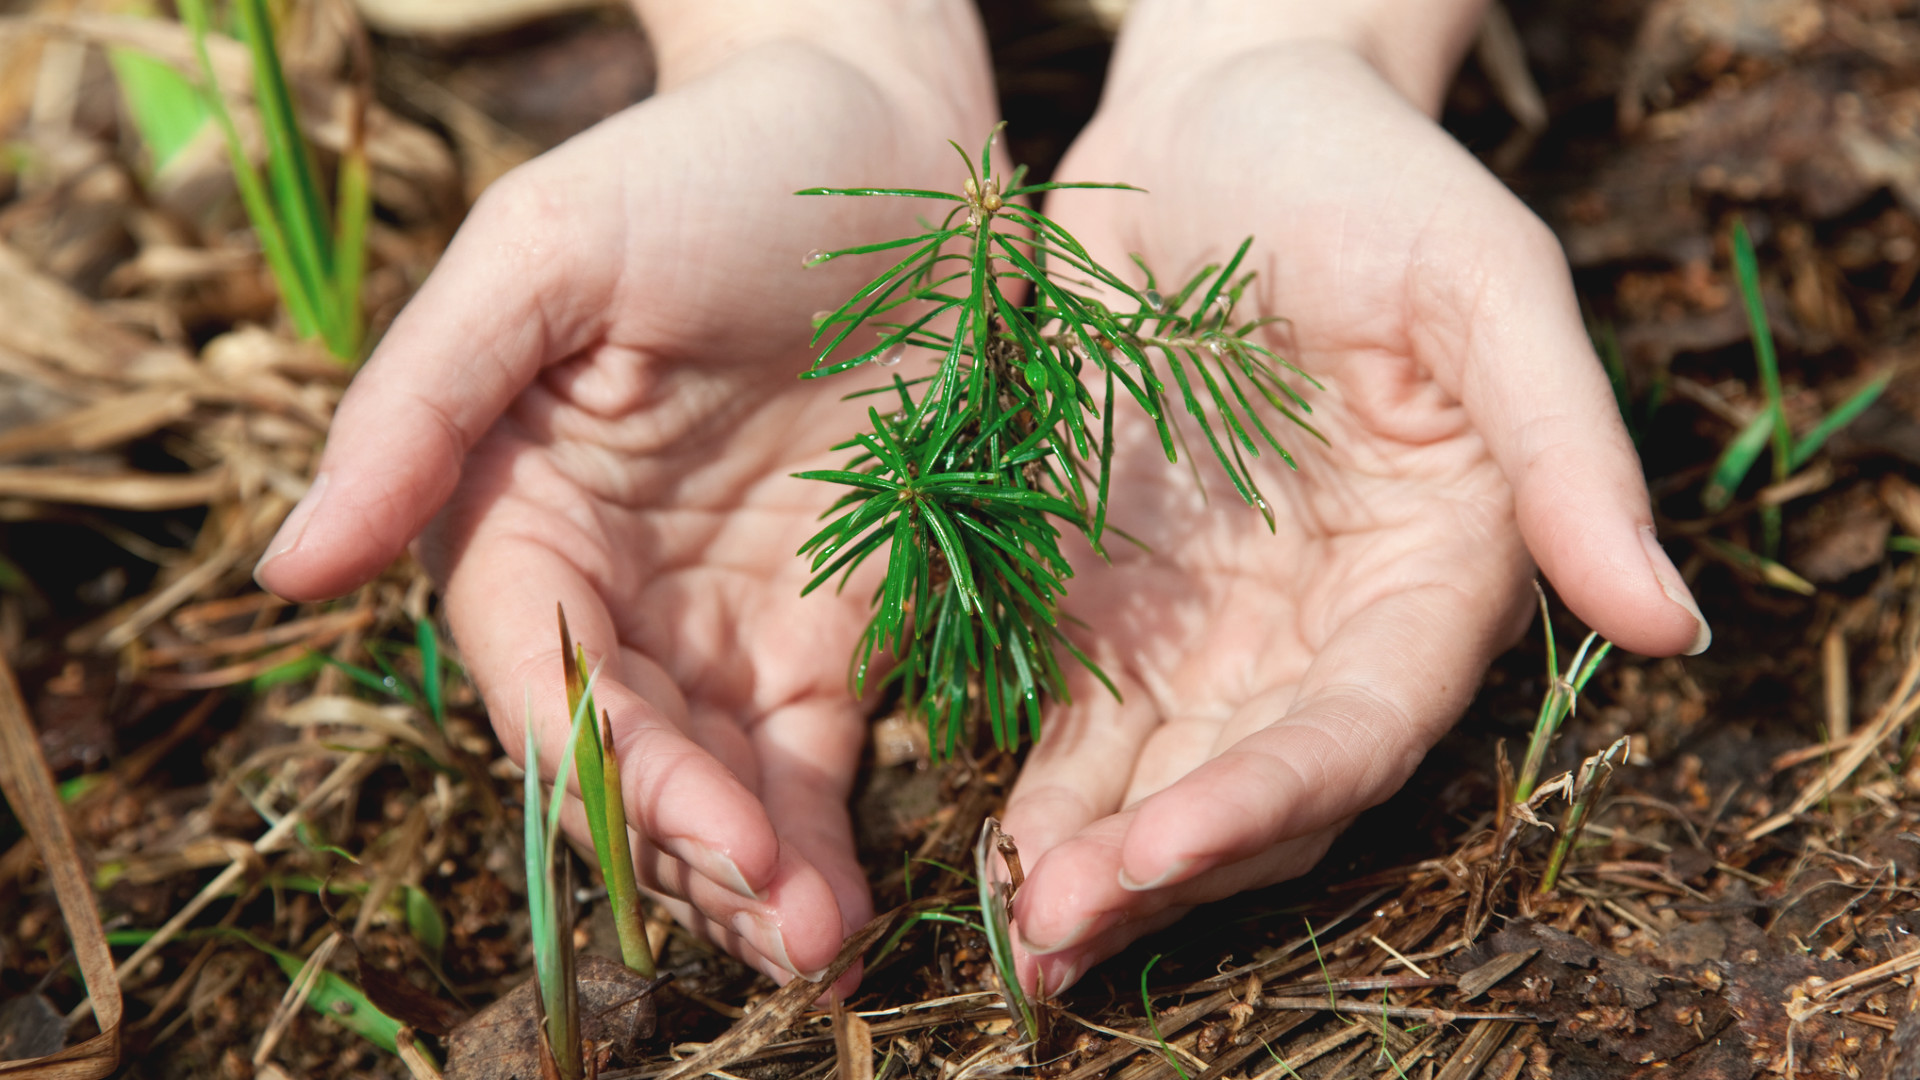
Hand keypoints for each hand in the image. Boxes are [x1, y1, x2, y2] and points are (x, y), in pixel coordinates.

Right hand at [254, 3, 995, 985]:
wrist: (891, 140)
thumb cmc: (704, 168)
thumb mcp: (544, 255)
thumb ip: (421, 407)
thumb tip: (287, 573)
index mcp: (520, 511)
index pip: (533, 675)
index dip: (601, 767)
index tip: (687, 828)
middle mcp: (614, 587)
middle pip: (623, 758)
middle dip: (687, 851)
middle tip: (774, 923)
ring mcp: (726, 617)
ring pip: (715, 785)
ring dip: (752, 876)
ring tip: (816, 940)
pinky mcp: (833, 628)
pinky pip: (812, 759)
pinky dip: (821, 834)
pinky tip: (846, 901)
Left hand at [1000, 7, 1711, 993]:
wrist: (1217, 117)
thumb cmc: (1368, 178)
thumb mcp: (1483, 286)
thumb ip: (1564, 451)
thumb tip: (1667, 626)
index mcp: (1430, 577)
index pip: (1355, 730)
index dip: (1265, 799)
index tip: (1158, 848)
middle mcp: (1321, 625)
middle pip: (1254, 788)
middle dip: (1161, 870)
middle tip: (1051, 931)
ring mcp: (1211, 617)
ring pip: (1159, 779)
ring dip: (1089, 859)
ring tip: (1013, 927)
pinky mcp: (1111, 590)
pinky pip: (1077, 714)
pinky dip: (1038, 780)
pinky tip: (983, 834)